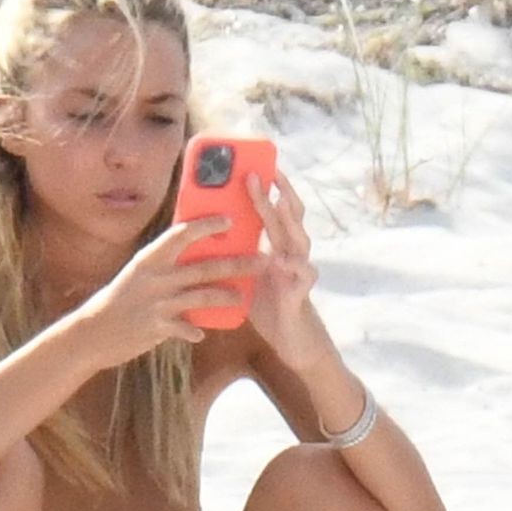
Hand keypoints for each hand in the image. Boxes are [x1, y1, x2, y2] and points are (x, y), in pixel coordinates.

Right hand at [71, 215, 262, 369]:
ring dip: (226, 296)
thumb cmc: (122, 297)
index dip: (207, 225)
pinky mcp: (158, 328)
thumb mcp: (140, 272)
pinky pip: (185, 328)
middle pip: (204, 267)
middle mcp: (156, 277)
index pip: (182, 234)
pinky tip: (203, 332)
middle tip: (261, 259)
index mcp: (150, 258)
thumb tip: (191, 243)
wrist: (94, 331)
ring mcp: (158, 303)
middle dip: (236, 264)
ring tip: (241, 296)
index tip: (230, 219)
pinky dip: (194, 330)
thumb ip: (164, 261)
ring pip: (202, 296)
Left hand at [245, 168, 326, 370]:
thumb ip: (237, 258)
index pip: (275, 214)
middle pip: (288, 219)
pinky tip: (284, 259)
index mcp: (277, 249)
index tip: (256, 168)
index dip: (269, 191)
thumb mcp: (249, 278)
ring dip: (289, 220)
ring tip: (280, 203)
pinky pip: (304, 276)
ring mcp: (298, 273)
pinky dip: (297, 266)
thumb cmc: (270, 308)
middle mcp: (291, 256)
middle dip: (276, 195)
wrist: (291, 342)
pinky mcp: (301, 295)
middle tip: (263, 173)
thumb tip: (207, 240)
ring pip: (300, 240)